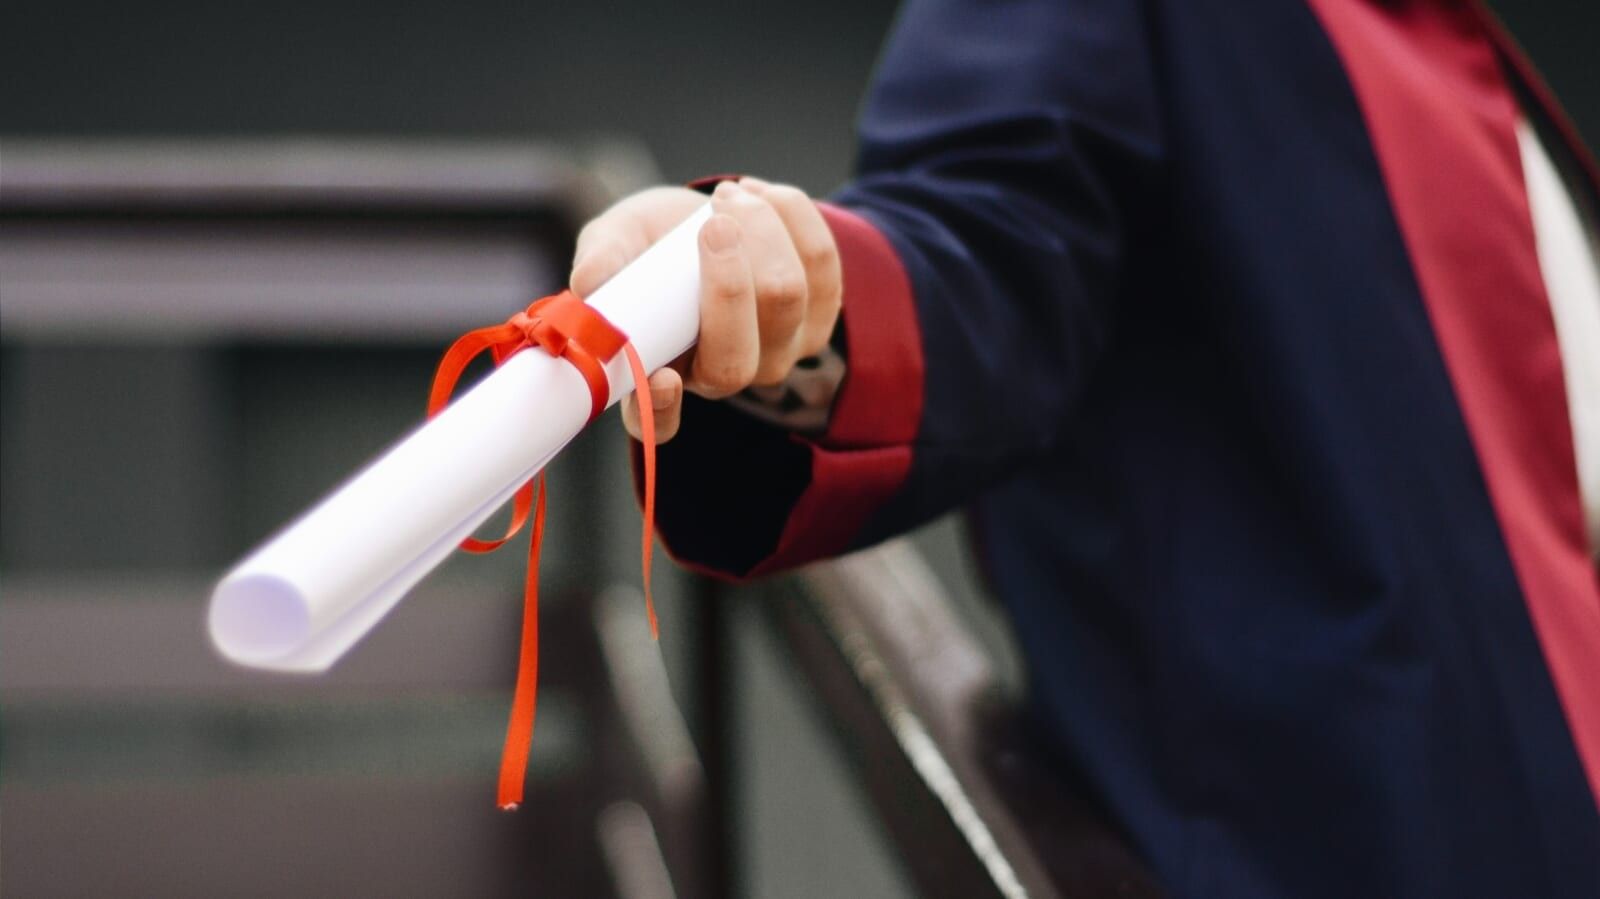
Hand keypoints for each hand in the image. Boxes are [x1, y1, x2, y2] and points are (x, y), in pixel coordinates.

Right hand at [569, 178, 842, 443]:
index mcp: (660, 375)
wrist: (706, 216)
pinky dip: (792, 216)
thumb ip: (602, 261)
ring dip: (761, 230)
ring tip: (727, 196)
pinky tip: (760, 195)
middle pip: (737, 357)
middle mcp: (722, 377)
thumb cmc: (651, 242)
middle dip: (729, 281)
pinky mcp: (820, 314)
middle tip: (712, 222)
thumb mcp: (615, 241)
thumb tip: (590, 283)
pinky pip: (822, 263)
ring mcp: (778, 352)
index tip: (662, 377)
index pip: (659, 422)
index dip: (663, 409)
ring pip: (786, 298)